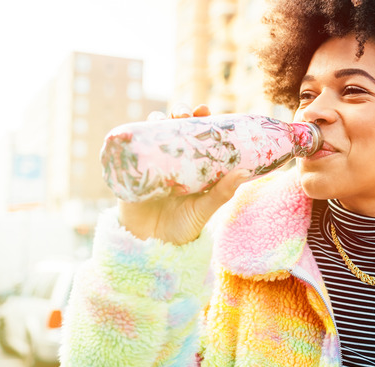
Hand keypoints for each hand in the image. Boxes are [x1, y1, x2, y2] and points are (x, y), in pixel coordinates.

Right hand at [119, 104, 249, 244]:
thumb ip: (222, 192)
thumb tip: (245, 172)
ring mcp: (151, 164)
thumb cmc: (181, 228)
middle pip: (174, 128)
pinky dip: (132, 138)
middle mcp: (172, 161)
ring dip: (156, 121)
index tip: (205, 109)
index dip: (200, 120)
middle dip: (178, 114)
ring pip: (152, 134)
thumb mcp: (204, 209)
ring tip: (163, 119)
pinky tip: (136, 130)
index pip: (197, 136)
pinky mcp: (130, 173)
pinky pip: (129, 152)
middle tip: (183, 113)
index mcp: (193, 166)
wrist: (151, 249)